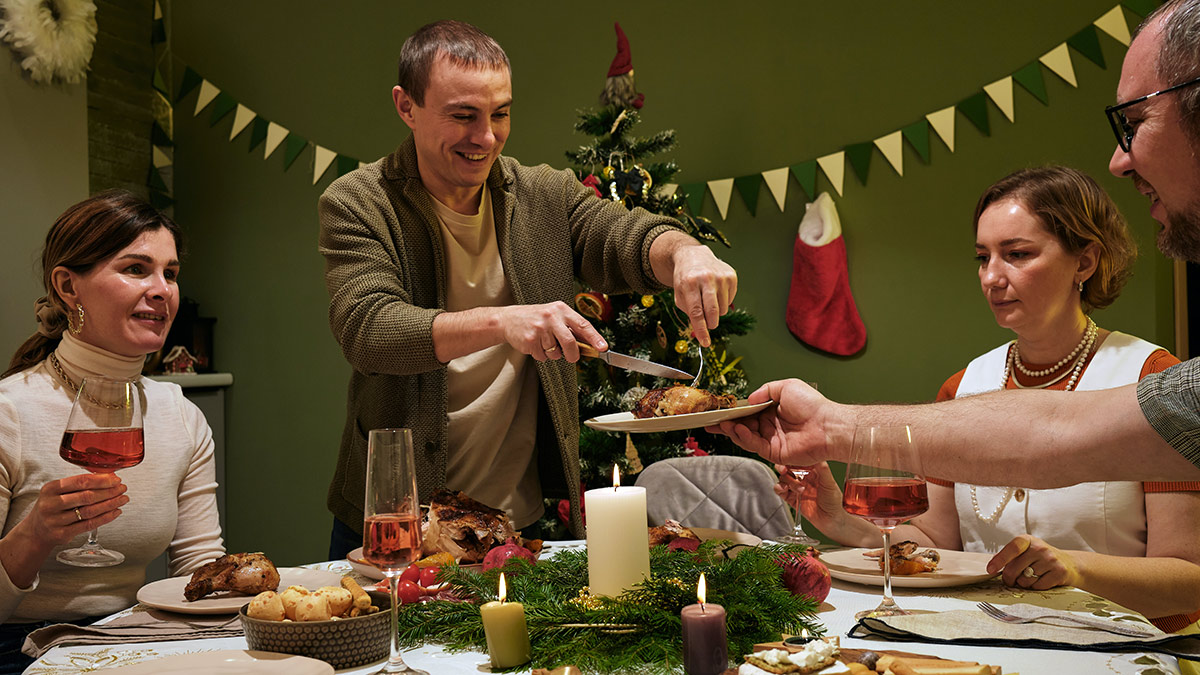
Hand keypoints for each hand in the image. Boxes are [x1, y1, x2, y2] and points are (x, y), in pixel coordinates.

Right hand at [23, 473, 128, 548]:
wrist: (36, 530)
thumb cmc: (52, 506)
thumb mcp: (58, 491)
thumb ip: (78, 484)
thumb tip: (108, 477)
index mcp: (50, 488)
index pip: (80, 481)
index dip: (101, 480)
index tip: (116, 479)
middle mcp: (51, 504)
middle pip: (87, 496)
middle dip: (109, 491)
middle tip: (123, 488)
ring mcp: (55, 520)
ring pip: (90, 511)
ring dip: (110, 504)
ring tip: (123, 499)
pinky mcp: (62, 534)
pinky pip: (89, 524)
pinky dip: (106, 517)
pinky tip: (115, 512)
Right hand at [500, 302, 606, 361]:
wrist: (509, 319)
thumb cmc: (536, 318)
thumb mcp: (555, 316)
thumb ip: (570, 327)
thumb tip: (589, 345)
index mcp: (561, 309)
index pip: (582, 324)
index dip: (594, 337)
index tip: (602, 347)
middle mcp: (551, 317)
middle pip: (570, 342)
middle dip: (573, 354)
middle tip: (572, 357)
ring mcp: (539, 328)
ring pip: (555, 352)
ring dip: (553, 354)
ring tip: (544, 343)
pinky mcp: (530, 340)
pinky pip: (542, 356)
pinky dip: (541, 355)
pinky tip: (535, 345)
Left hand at [669, 245, 736, 347]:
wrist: (693, 256)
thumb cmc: (685, 280)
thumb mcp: (680, 295)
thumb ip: (689, 314)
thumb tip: (701, 333)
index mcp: (689, 283)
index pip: (696, 312)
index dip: (701, 330)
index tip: (705, 343)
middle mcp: (706, 278)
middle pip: (713, 311)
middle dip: (711, 324)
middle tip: (708, 325)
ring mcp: (721, 276)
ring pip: (723, 309)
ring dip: (716, 312)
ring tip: (708, 301)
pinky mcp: (731, 276)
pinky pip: (730, 301)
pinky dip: (723, 302)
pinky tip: (715, 292)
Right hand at [707, 379, 829, 464]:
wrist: (827, 425)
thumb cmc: (812, 404)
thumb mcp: (787, 386)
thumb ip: (765, 391)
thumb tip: (749, 399)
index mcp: (773, 411)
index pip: (749, 412)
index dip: (734, 411)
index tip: (720, 410)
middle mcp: (770, 426)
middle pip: (743, 426)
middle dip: (727, 423)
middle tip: (712, 421)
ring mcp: (772, 440)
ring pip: (746, 437)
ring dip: (733, 430)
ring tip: (723, 424)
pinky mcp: (774, 452)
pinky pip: (755, 445)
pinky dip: (744, 438)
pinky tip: (739, 429)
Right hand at [776, 462, 843, 532]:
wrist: (831, 519)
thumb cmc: (834, 501)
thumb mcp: (830, 483)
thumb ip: (823, 470)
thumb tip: (818, 457)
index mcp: (812, 471)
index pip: (799, 461)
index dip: (792, 459)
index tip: (790, 460)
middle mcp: (803, 478)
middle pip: (788, 468)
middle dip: (784, 468)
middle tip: (784, 470)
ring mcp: (797, 488)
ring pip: (783, 479)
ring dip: (786, 481)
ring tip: (796, 488)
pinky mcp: (792, 498)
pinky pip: (780, 491)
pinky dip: (779, 489)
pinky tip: (784, 490)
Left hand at [987, 534, 1079, 590]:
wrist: (1069, 564)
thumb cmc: (1041, 558)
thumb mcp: (1025, 551)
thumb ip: (1010, 556)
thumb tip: (993, 564)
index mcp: (1027, 540)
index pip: (1012, 548)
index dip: (1000, 560)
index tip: (990, 569)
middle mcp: (1040, 548)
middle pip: (1015, 569)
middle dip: (1009, 579)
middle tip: (1011, 580)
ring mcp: (1051, 560)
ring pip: (1025, 580)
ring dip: (1024, 583)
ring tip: (1030, 577)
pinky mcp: (1059, 572)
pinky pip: (1038, 586)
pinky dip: (1036, 587)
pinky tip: (1041, 580)